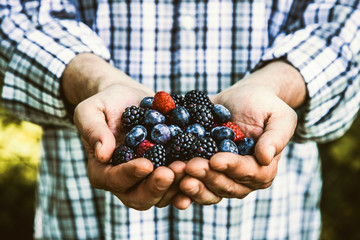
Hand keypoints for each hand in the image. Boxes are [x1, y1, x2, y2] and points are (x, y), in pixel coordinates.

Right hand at [63, 53, 190, 209]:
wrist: (129, 98)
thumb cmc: (106, 102)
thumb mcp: (91, 110)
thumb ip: (93, 130)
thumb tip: (102, 154)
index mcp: (103, 170)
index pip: (114, 180)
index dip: (130, 174)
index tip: (147, 164)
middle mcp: (126, 181)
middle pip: (140, 196)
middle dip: (158, 186)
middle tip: (174, 170)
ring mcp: (148, 179)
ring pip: (162, 194)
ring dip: (177, 185)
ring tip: (191, 167)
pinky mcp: (166, 171)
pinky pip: (178, 182)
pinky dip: (190, 179)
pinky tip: (203, 169)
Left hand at [179, 61, 305, 203]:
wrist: (241, 98)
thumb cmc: (263, 105)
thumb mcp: (279, 116)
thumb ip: (276, 137)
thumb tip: (266, 158)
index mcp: (262, 168)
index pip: (249, 173)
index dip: (232, 168)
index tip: (215, 159)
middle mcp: (240, 178)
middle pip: (225, 186)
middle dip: (207, 177)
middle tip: (190, 166)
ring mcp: (219, 176)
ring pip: (207, 189)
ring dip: (191, 185)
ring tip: (176, 172)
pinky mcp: (202, 170)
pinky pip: (192, 181)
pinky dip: (178, 185)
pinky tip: (167, 181)